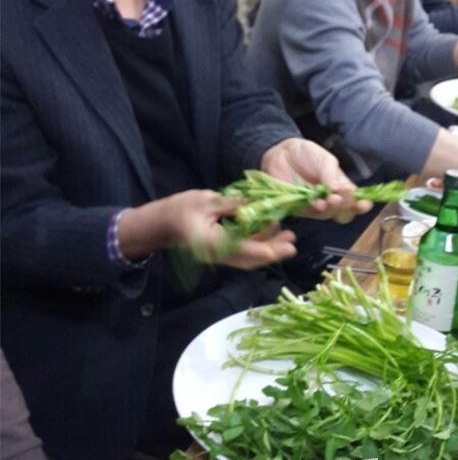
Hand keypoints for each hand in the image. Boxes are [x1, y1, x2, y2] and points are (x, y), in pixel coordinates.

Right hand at [119, 189, 296, 267]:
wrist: (162, 223)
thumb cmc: (180, 209)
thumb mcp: (206, 200)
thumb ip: (231, 204)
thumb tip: (255, 203)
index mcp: (211, 242)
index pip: (240, 249)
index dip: (261, 249)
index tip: (280, 249)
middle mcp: (217, 254)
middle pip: (249, 259)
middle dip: (272, 252)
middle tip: (293, 243)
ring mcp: (219, 255)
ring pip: (248, 257)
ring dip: (269, 249)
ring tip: (289, 238)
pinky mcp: (222, 251)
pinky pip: (243, 252)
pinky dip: (259, 245)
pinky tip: (271, 233)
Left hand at [260, 138, 370, 223]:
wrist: (282, 153)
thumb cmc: (307, 154)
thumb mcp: (324, 159)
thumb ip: (331, 174)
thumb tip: (339, 190)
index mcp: (341, 187)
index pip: (355, 200)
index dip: (361, 204)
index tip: (364, 204)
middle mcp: (331, 199)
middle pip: (344, 211)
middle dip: (345, 206)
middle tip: (341, 196)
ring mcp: (316, 205)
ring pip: (328, 214)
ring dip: (331, 209)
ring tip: (330, 199)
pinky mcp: (300, 208)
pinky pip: (310, 213)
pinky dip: (315, 209)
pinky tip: (318, 203)